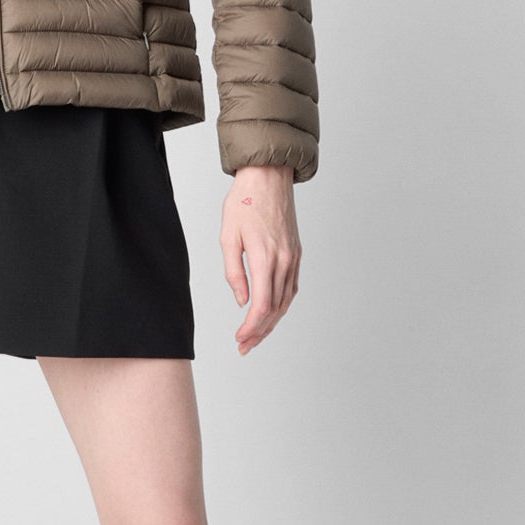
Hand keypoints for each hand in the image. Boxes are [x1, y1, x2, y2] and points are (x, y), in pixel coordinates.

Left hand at [219, 163, 299, 353]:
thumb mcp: (228, 237)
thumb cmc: (244, 202)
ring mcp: (293, 257)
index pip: (262, 305)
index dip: (251, 327)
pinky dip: (282, 305)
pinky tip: (272, 313)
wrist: (268, 178)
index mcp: (266, 257)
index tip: (239, 339)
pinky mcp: (296, 253)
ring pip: (286, 300)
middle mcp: (285, 261)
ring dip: (272, 322)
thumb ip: (234, 272)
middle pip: (276, 308)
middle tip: (244, 346)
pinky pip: (292, 287)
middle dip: (260, 332)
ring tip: (256, 336)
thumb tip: (242, 301)